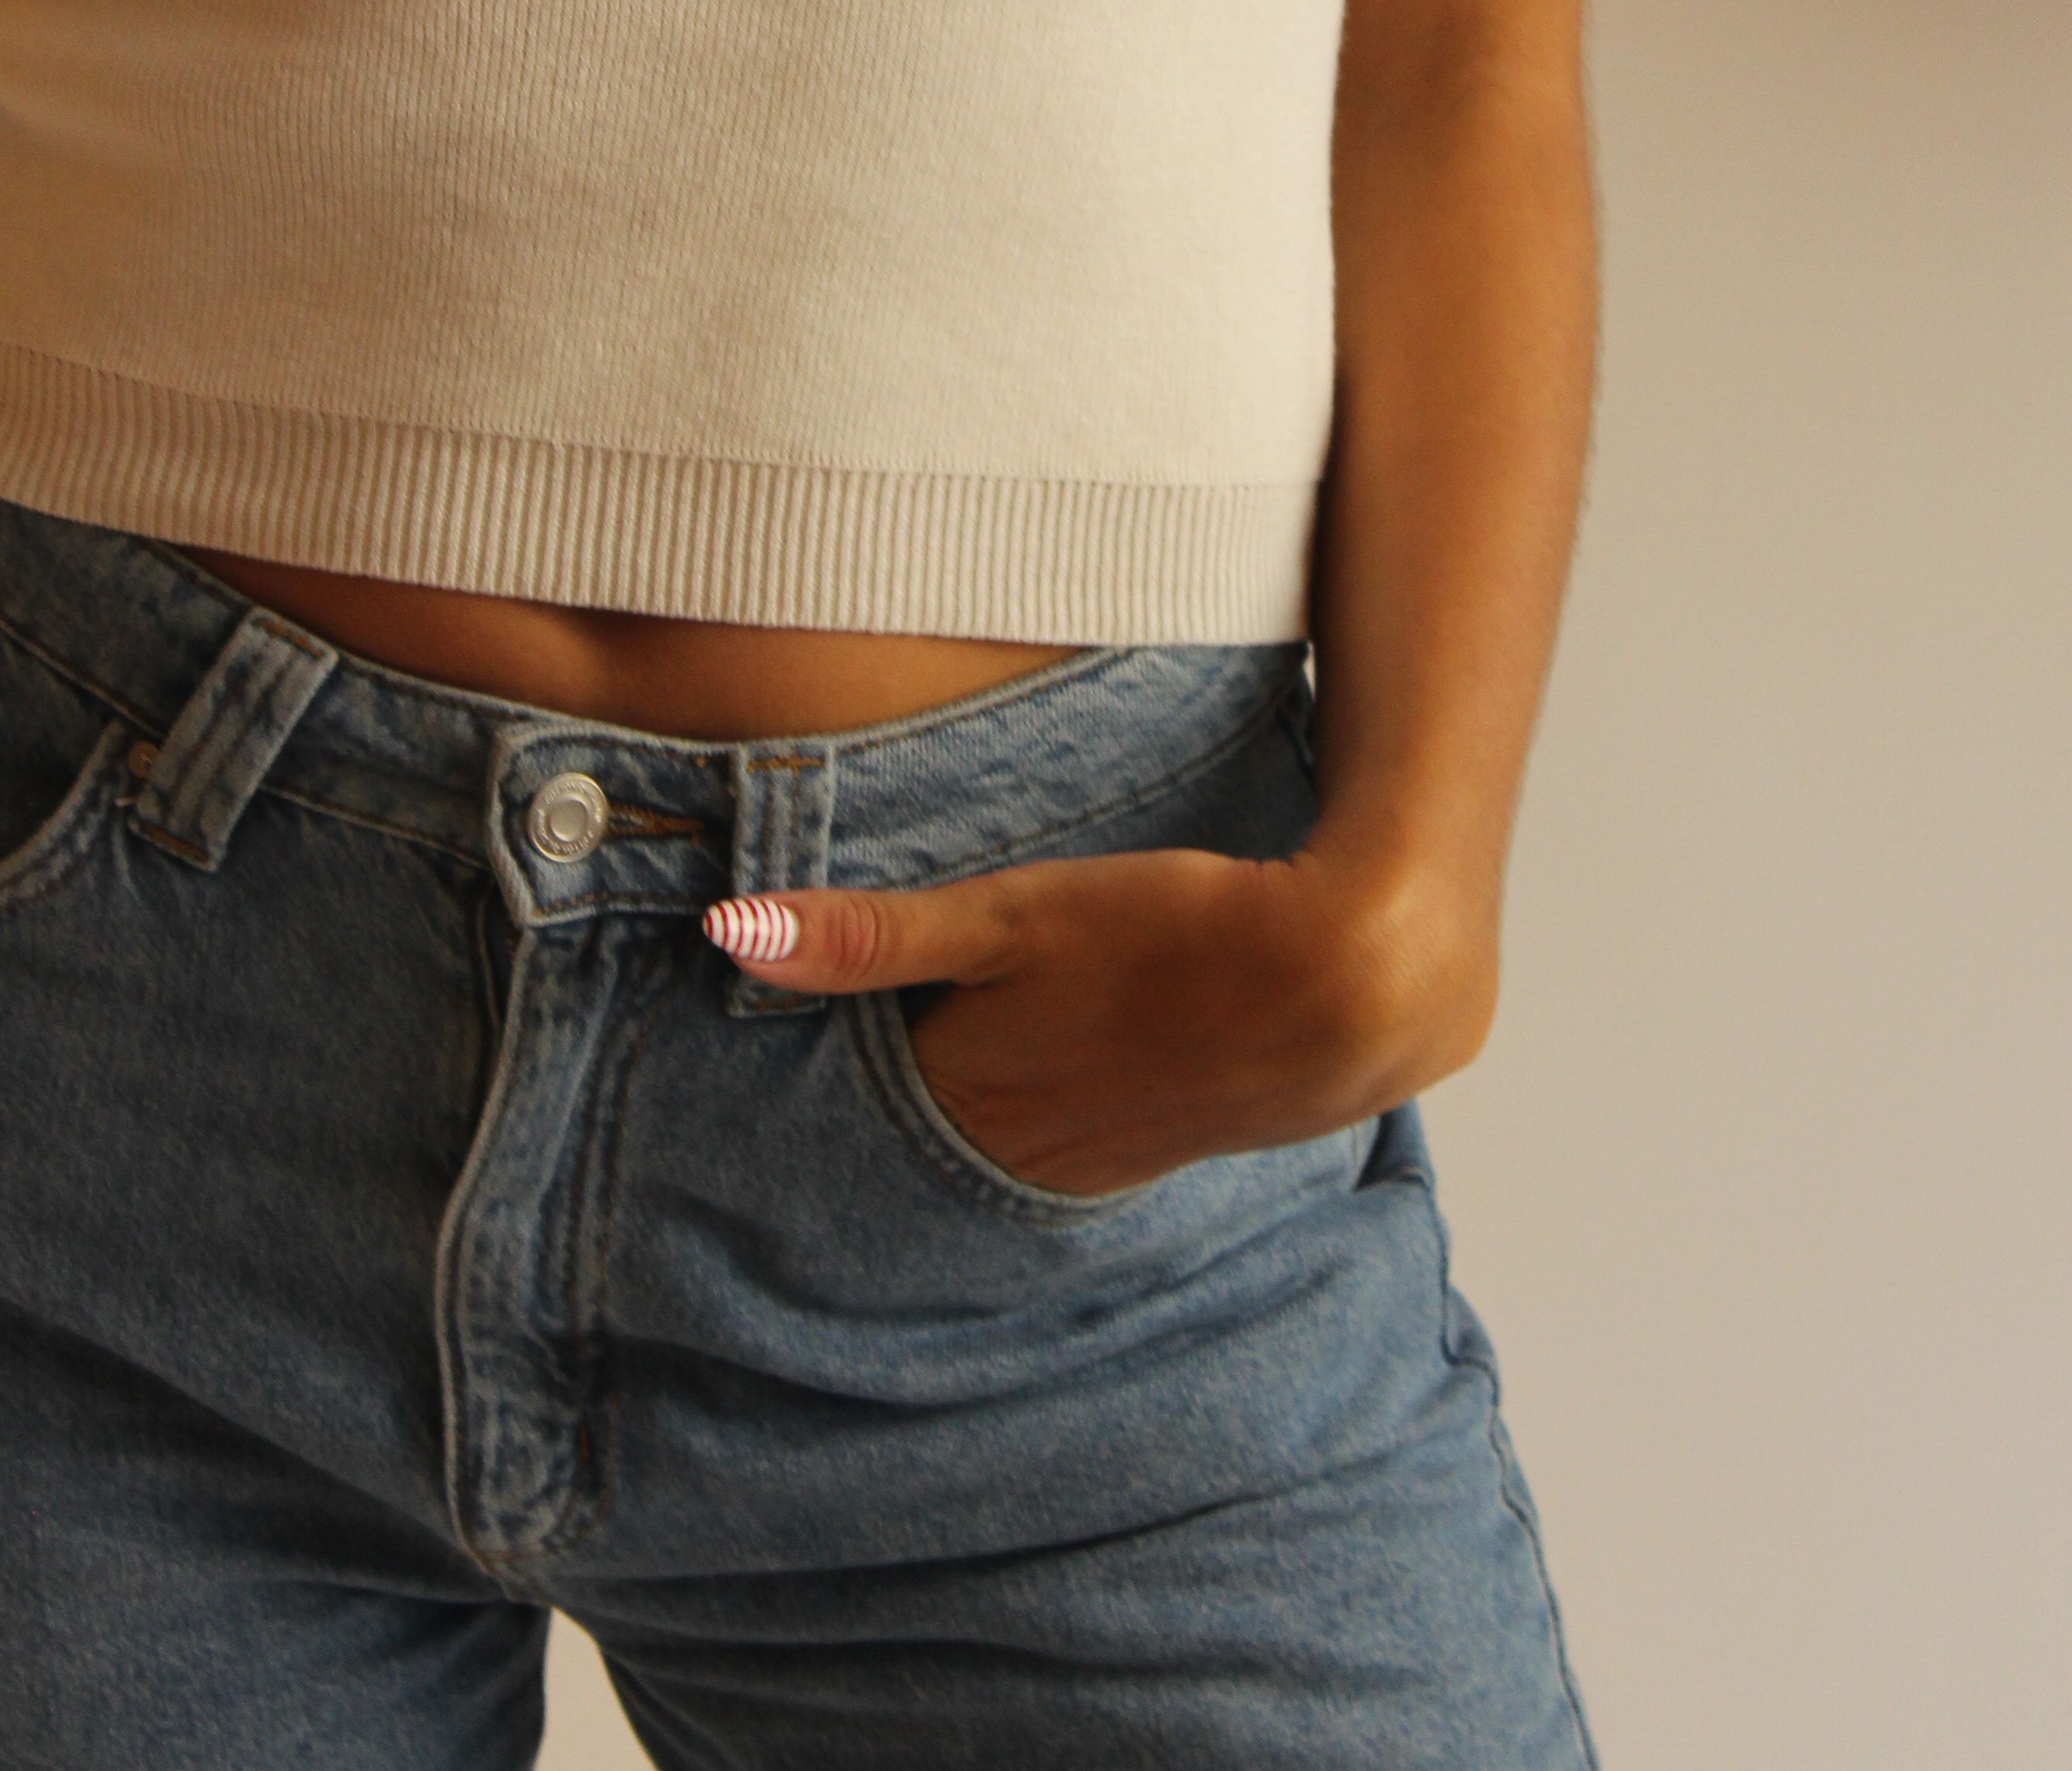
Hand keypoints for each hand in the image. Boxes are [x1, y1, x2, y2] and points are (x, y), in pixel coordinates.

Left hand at [703, 846, 1495, 1196]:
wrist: (1344, 982)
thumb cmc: (1168, 934)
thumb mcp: (1008, 916)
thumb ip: (870, 935)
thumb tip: (727, 934)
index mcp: (974, 1099)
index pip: (855, 1119)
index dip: (801, 1103)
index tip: (736, 1107)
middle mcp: (1029, 1151)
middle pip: (920, 1148)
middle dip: (868, 1131)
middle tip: (795, 1132)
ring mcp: (1105, 1155)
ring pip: (998, 1154)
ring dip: (958, 1133)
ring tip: (919, 1103)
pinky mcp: (1169, 1138)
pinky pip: (1072, 1152)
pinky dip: (1038, 1131)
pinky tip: (1044, 1094)